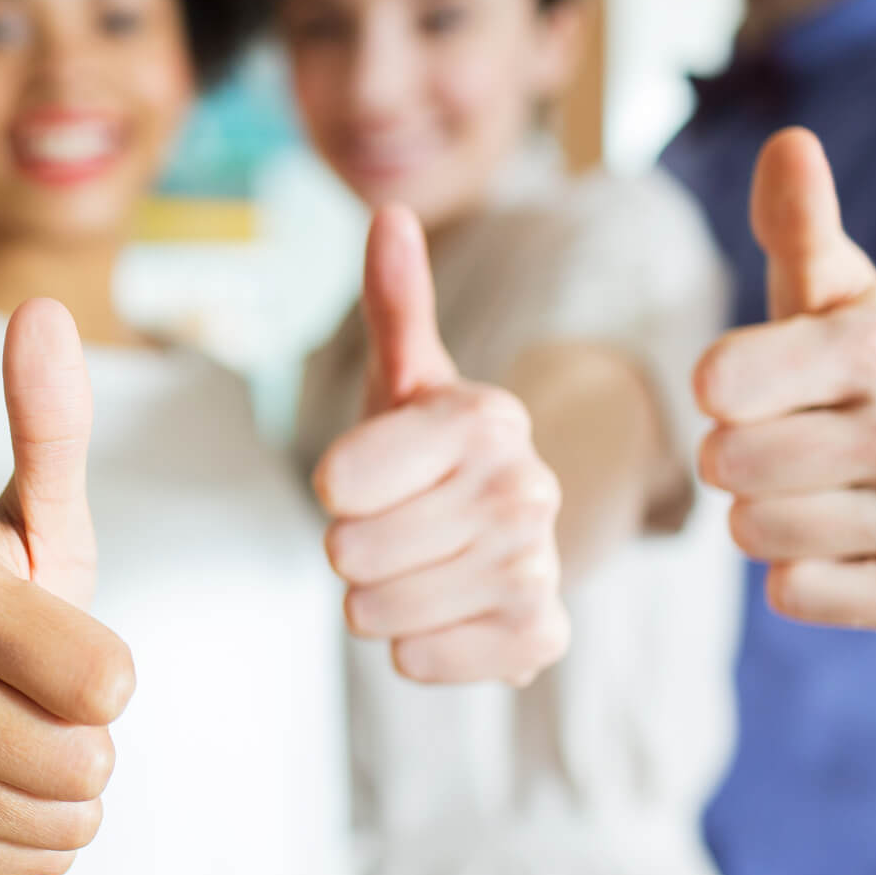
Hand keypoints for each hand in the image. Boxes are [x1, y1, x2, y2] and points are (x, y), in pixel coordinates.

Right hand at [0, 300, 133, 874]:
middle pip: (88, 762)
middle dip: (92, 735)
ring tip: (20, 729)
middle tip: (38, 693)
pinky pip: (31, 860)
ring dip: (70, 787)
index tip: (55, 639)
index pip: (110, 683)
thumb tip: (45, 309)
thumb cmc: (8, 583)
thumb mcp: (40, 509)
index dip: (111, 670)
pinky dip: (36, 832)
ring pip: (65, 820)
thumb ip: (50, 421)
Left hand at [315, 205, 568, 686]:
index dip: (336, 486)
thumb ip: (394, 301)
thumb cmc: (428, 451)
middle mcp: (527, 488)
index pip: (340, 483)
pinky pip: (419, 661)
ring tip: (414, 567)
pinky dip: (415, 647)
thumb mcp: (404, 376)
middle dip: (350, 548)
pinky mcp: (539, 638)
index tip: (365, 477)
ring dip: (374, 600)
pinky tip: (445, 612)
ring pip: (376, 611)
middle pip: (350, 553)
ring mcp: (539, 567)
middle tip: (392, 528)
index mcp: (486, 418)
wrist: (494, 536)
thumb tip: (390, 212)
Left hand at [696, 128, 875, 630]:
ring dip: (768, 515)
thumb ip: (800, 225)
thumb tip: (788, 144)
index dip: (722, 385)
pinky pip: (794, 593)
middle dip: (739, 454)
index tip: (750, 379)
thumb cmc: (874, 366)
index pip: (720, 385)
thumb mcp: (838, 293)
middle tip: (796, 438)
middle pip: (727, 466)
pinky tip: (853, 537)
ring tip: (828, 486)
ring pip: (755, 534)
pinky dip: (804, 573)